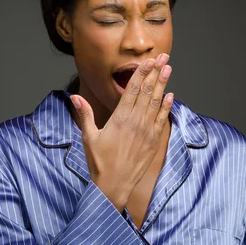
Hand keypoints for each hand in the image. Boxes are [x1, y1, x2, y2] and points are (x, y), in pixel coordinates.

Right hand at [70, 53, 173, 211]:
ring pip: (156, 102)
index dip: (141, 73)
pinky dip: (166, 106)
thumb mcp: (88, 137)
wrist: (113, 187)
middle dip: (155, 72)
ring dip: (163, 84)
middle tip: (163, 57)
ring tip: (168, 69)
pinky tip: (170, 95)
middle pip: (147, 91)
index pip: (132, 90)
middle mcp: (135, 122)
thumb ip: (85, 114)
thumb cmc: (98, 163)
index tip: (148, 60)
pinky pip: (161, 120)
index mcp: (119, 118)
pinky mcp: (153, 142)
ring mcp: (146, 131)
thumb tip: (74, 97)